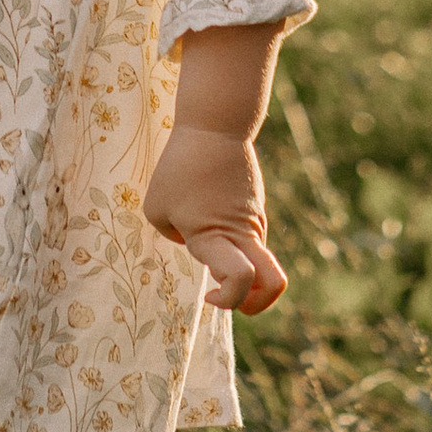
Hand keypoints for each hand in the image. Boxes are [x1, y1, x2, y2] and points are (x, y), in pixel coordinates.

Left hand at [142, 123, 288, 315]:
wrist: (215, 127)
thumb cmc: (180, 167)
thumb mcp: (157, 207)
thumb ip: (173, 235)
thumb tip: (192, 240)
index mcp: (216, 237)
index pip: (241, 280)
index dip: (228, 300)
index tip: (206, 292)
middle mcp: (243, 235)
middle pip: (274, 284)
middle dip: (257, 303)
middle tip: (228, 294)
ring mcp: (255, 222)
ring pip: (258, 261)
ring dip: (235, 266)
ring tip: (200, 230)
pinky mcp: (255, 209)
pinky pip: (248, 238)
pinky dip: (232, 242)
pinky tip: (207, 211)